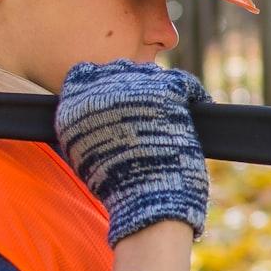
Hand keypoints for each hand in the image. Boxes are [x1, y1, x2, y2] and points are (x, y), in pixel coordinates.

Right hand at [53, 60, 212, 247]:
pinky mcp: (165, 90)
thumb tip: (96, 116)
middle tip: (149, 110)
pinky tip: (195, 106)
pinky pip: (183, 82)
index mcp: (74, 104)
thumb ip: (85, 128)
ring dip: (160, 88)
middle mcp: (100, 88)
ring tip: (169, 115)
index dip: (105, 85)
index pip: (85, 74)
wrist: (147, 199)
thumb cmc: (119, 188)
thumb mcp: (86, 156)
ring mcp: (132, 85)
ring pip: (150, 73)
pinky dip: (193, 94)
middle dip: (134, 86)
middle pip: (120, 71)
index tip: (119, 100)